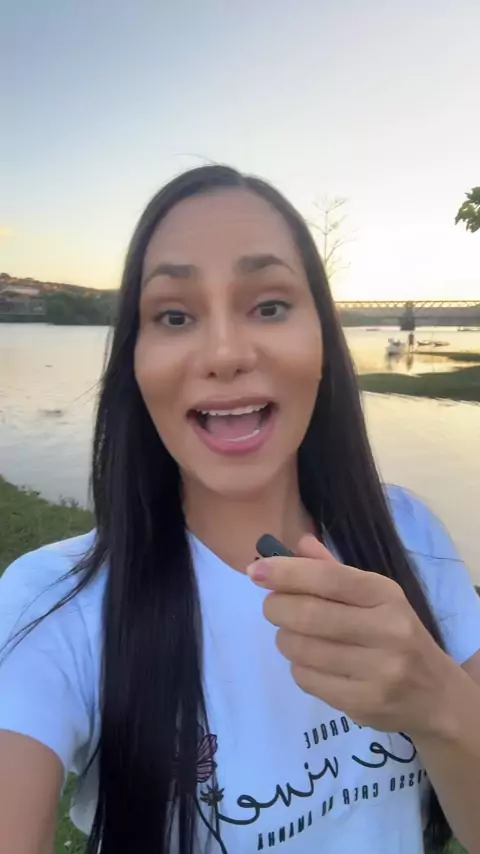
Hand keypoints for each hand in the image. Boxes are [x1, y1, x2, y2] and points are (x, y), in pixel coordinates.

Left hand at [248, 535, 455, 736]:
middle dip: (276, 607)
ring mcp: (378, 671)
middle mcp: (387, 630)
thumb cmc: (396, 634)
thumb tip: (296, 544)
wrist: (435, 695)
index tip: (256, 570)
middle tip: (272, 606)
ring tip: (294, 634)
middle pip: (308, 615)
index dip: (287, 572)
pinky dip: (298, 667)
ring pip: (301, 649)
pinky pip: (307, 679)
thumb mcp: (375, 596)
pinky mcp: (364, 703)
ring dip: (285, 638)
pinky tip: (312, 662)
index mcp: (386, 594)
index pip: (329, 578)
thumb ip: (334, 570)